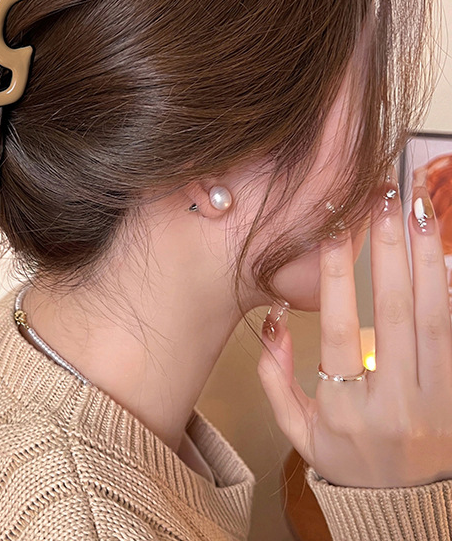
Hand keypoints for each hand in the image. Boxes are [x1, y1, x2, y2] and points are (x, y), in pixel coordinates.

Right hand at [257, 170, 451, 487]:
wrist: (405, 508)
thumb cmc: (347, 461)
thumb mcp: (297, 430)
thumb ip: (276, 376)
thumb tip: (275, 321)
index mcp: (347, 408)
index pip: (339, 328)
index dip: (337, 274)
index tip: (334, 228)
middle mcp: (397, 401)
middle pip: (396, 312)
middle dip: (389, 250)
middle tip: (384, 201)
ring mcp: (437, 400)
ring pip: (436, 318)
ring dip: (428, 259)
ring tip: (421, 213)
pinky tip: (443, 257)